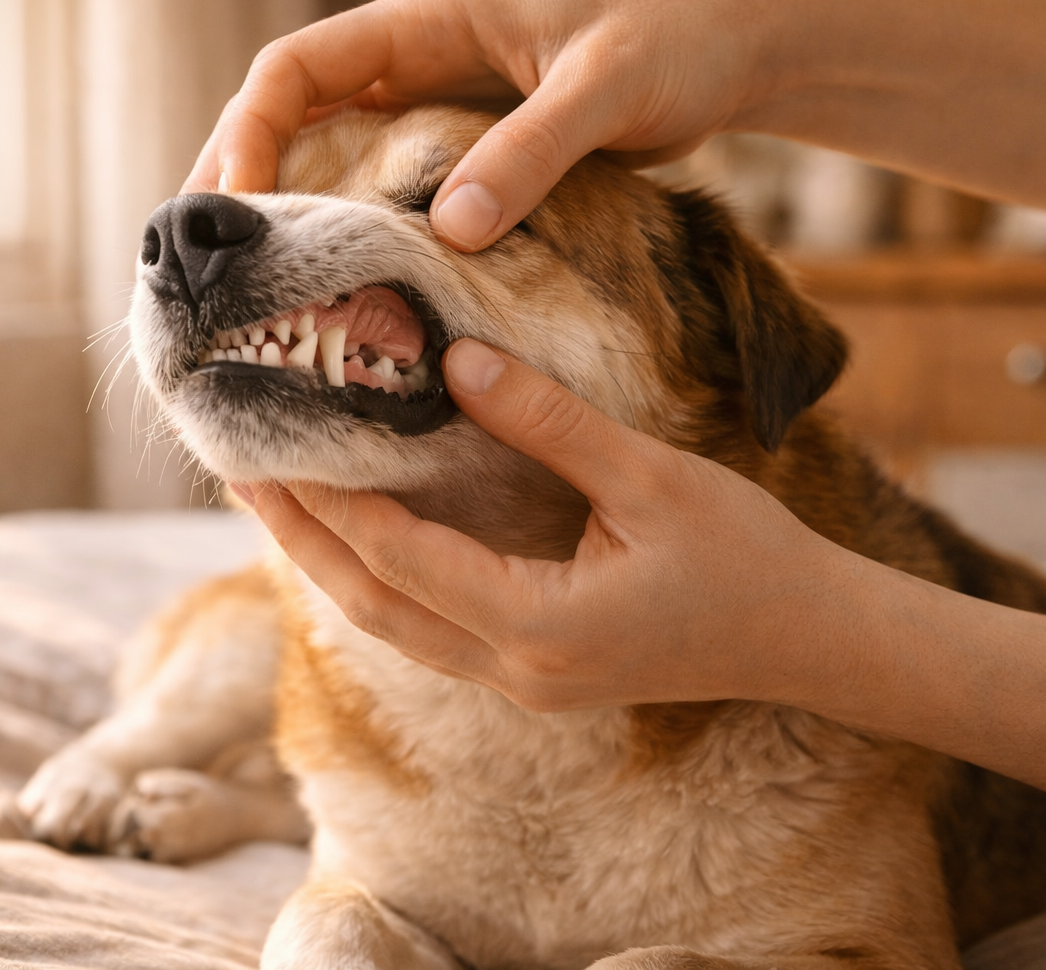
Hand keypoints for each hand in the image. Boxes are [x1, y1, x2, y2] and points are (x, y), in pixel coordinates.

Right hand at [184, 0, 788, 249]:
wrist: (725, 47)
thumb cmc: (670, 45)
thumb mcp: (602, 92)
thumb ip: (529, 154)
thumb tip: (450, 234)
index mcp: (428, 23)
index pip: (297, 68)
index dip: (249, 132)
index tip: (235, 207)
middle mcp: (414, 60)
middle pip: (290, 115)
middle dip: (239, 182)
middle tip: (203, 268)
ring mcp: (434, 104)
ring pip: (328, 154)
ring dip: (285, 214)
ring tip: (247, 289)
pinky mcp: (465, 147)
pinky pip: (384, 188)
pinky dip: (351, 230)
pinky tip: (339, 285)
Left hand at [240, 340, 850, 711]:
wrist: (810, 640)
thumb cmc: (746, 556)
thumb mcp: (650, 479)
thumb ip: (550, 424)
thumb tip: (458, 362)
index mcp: (542, 627)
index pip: (402, 559)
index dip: (330, 502)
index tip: (271, 444)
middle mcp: (516, 671)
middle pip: (374, 607)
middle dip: (301, 542)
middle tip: (236, 474)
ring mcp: (522, 683)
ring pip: (396, 628)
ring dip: (333, 565)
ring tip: (277, 503)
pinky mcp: (535, 674)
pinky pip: (432, 630)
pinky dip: (385, 581)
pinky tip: (361, 537)